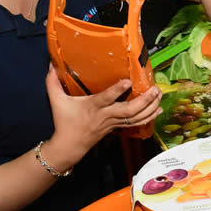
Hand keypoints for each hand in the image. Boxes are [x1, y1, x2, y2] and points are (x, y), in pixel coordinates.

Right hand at [42, 66, 161, 168]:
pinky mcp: (117, 127)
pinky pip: (136, 123)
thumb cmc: (64, 121)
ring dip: (150, 108)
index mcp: (93, 107)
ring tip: (159, 96)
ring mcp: (113, 123)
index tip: (128, 81)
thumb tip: (50, 65)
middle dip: (144, 101)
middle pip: (128, 110)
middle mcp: (106, 115)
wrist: (69, 146)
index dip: (117, 90)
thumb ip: (53, 82)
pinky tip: (158, 110)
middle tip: (155, 90)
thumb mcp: (57, 101)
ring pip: (135, 117)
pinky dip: (148, 117)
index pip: (106, 98)